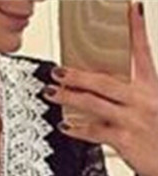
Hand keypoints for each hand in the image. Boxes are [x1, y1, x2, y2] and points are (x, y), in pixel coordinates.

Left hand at [43, 1, 157, 175]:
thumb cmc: (157, 134)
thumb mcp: (151, 106)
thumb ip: (131, 94)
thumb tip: (102, 87)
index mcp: (151, 86)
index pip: (143, 52)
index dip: (136, 29)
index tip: (131, 8)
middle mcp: (143, 98)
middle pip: (105, 80)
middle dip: (78, 75)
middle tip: (58, 70)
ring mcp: (133, 118)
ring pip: (94, 104)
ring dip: (69, 97)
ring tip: (51, 93)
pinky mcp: (126, 139)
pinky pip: (95, 131)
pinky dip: (77, 129)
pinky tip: (64, 126)